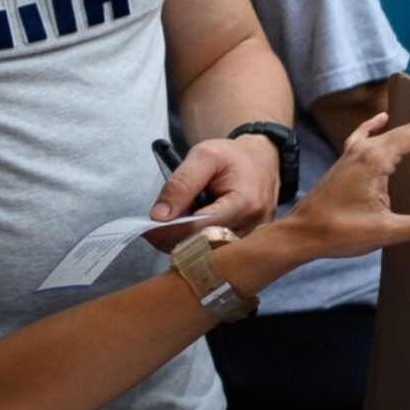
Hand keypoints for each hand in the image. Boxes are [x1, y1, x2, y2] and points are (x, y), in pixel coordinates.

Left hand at [149, 135, 281, 242]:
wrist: (262, 162)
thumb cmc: (233, 157)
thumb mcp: (204, 156)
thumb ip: (181, 183)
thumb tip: (159, 216)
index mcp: (244, 203)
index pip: (201, 228)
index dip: (170, 230)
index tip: (147, 227)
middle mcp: (252, 226)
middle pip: (203, 246)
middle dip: (173, 239)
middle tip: (153, 229)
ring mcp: (251, 239)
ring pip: (207, 253)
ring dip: (183, 242)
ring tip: (174, 223)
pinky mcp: (247, 244)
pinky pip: (215, 251)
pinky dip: (195, 243)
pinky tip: (187, 230)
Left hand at [271, 97, 409, 259]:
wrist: (297, 235)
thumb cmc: (337, 233)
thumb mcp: (386, 232)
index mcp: (377, 158)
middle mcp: (366, 148)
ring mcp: (354, 153)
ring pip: (395, 128)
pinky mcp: (346, 162)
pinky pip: (366, 135)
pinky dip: (379, 125)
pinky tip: (381, 118)